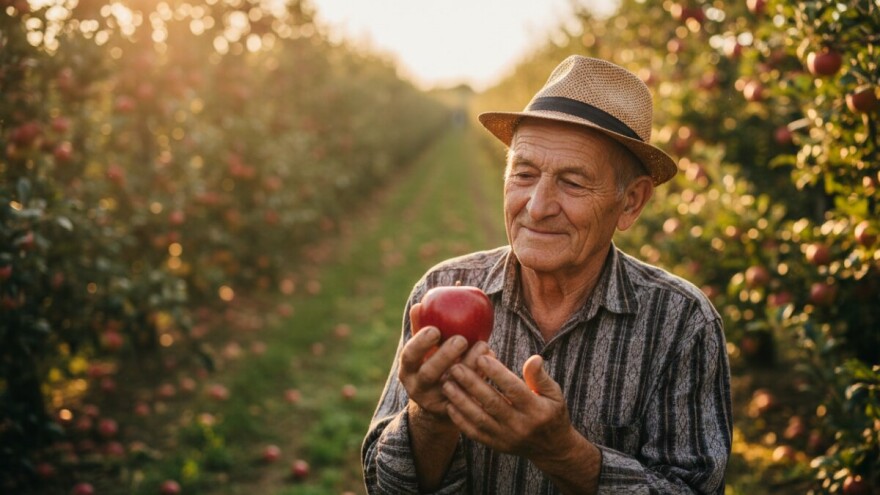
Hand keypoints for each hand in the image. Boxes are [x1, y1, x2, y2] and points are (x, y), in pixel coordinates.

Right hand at [399, 302, 492, 419]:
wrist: (438, 403)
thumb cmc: (432, 363)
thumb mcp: (424, 351)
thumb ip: (422, 328)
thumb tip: (422, 302)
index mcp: (408, 369)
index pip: (409, 355)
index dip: (420, 343)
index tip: (435, 329)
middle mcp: (418, 387)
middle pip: (429, 373)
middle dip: (445, 356)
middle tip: (461, 339)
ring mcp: (437, 401)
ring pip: (453, 385)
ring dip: (469, 364)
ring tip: (483, 345)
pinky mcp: (456, 411)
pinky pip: (470, 394)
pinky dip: (482, 376)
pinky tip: (492, 361)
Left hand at [442, 354, 578, 461]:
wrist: (551, 449)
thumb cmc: (551, 413)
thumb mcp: (554, 394)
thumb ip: (540, 377)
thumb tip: (534, 359)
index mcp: (536, 410)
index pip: (513, 389)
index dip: (497, 373)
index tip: (481, 357)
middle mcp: (520, 425)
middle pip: (492, 402)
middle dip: (472, 383)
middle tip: (455, 367)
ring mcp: (506, 437)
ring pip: (479, 419)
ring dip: (461, 401)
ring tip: (447, 383)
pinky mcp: (496, 445)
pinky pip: (475, 433)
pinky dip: (460, 420)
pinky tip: (449, 405)